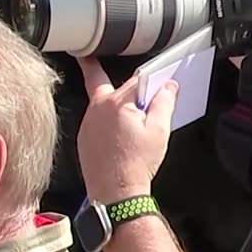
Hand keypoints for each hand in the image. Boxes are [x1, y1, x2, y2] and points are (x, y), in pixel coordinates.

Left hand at [75, 57, 177, 202]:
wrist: (116, 194)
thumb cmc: (135, 165)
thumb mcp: (159, 131)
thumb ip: (164, 103)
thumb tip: (168, 87)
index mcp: (116, 103)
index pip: (136, 80)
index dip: (150, 81)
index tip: (158, 82)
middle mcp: (96, 110)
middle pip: (100, 81)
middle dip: (96, 67)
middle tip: (90, 57)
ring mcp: (87, 124)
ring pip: (99, 103)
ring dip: (112, 102)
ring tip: (128, 115)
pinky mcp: (83, 138)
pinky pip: (95, 121)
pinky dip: (106, 121)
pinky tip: (120, 134)